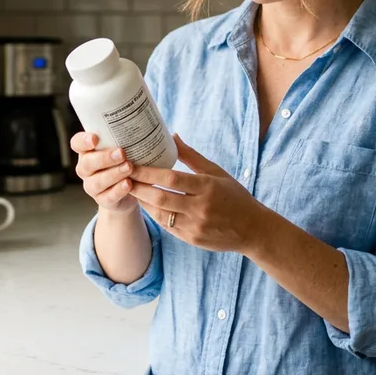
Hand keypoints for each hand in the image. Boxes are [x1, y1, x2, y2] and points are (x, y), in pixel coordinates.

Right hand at [71, 132, 137, 215]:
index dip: (83, 141)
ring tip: (129, 167)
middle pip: (87, 163)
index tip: (95, 139)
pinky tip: (128, 184)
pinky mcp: (103, 200)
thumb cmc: (124, 160)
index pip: (77, 143)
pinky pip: (108, 196)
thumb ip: (123, 136)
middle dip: (104, 158)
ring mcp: (92, 186)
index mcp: (87, 151)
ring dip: (113, 174)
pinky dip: (118, 190)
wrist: (129, 188)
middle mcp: (86, 168)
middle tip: (122, 153)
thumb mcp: (122, 146)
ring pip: (97, 181)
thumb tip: (141, 118)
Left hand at [128, 134, 269, 252]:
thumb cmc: (235, 196)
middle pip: (160, 197)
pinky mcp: (192, 239)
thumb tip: (172, 135)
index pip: (171, 178)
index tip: (131, 164)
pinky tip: (146, 204)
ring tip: (130, 189)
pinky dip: (154, 214)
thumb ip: (192, 156)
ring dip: (143, 201)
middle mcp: (200, 207)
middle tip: (122, 176)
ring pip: (160, 214)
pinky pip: (167, 226)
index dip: (148, 172)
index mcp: (207, 187)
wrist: (253, 230)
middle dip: (138, 187)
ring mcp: (195, 226)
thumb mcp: (217, 172)